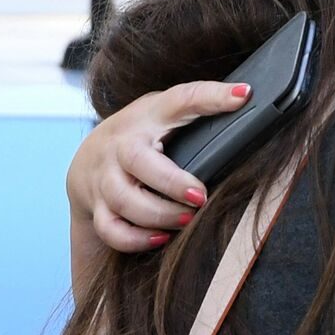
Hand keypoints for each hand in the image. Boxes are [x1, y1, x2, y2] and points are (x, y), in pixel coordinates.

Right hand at [69, 81, 247, 252]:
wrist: (88, 161)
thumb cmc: (139, 136)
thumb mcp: (163, 114)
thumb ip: (197, 110)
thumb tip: (247, 104)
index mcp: (147, 116)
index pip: (180, 100)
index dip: (212, 96)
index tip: (244, 95)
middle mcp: (120, 146)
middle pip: (138, 161)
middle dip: (172, 183)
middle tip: (200, 196)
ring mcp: (104, 178)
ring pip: (125, 201)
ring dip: (160, 215)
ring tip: (187, 219)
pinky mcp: (97, 208)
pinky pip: (111, 230)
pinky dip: (136, 238)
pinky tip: (161, 237)